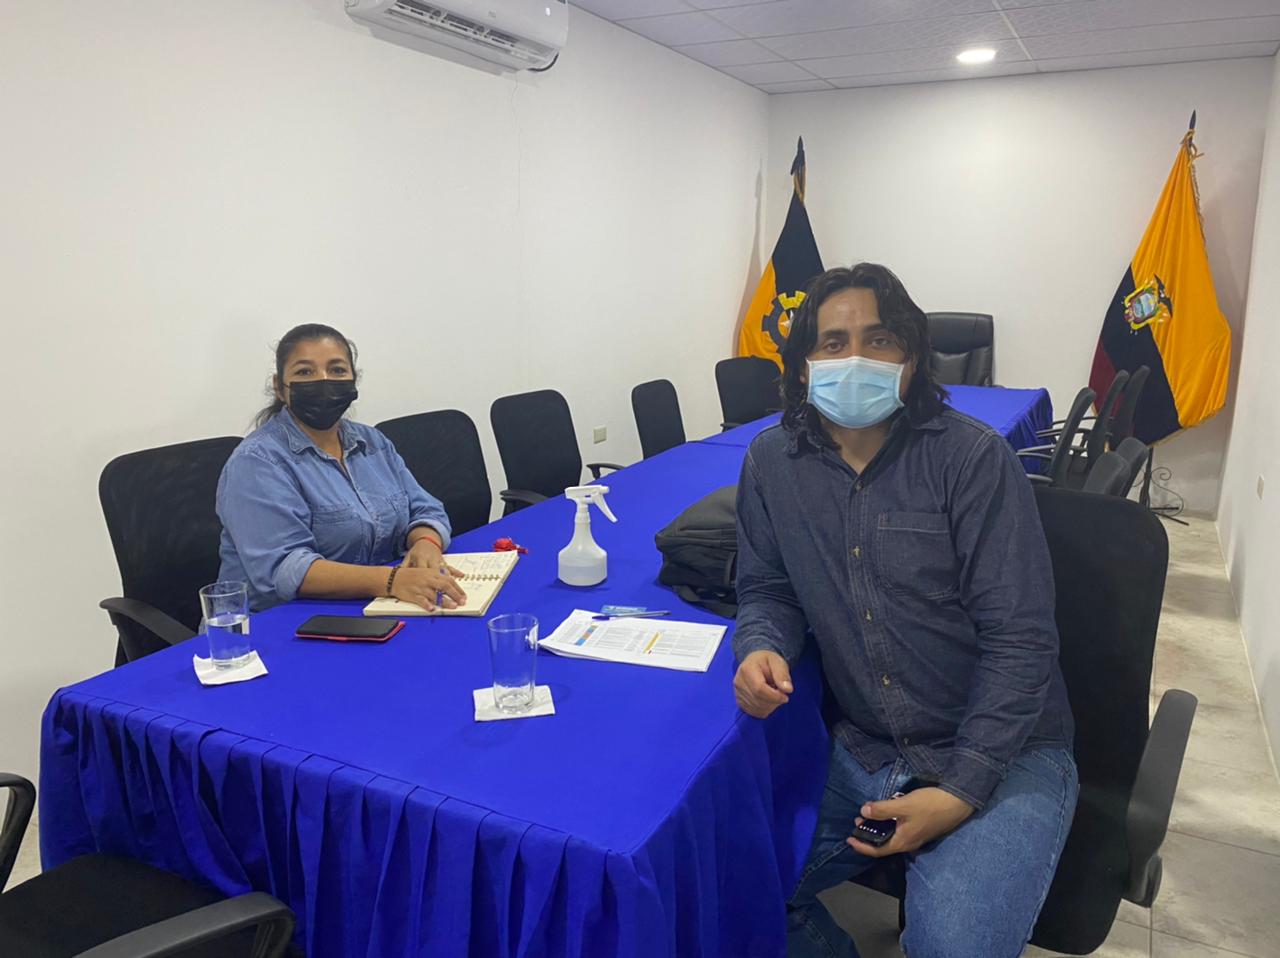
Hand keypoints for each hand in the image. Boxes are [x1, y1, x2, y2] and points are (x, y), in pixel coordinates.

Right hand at [391, 565, 466, 611]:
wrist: (395, 577)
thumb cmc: (412, 575)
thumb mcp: (426, 572)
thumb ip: (439, 577)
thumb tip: (452, 582)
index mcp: (432, 574)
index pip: (449, 580)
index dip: (458, 589)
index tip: (464, 596)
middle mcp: (428, 580)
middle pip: (445, 586)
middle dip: (455, 595)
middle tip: (462, 602)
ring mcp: (421, 588)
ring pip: (435, 595)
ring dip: (444, 601)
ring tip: (453, 606)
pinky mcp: (413, 595)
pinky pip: (421, 600)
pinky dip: (427, 605)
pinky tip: (432, 609)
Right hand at [733, 650, 792, 717]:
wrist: (755, 662)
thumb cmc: (767, 661)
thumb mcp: (778, 662)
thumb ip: (782, 674)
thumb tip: (787, 689)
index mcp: (747, 669)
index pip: (759, 688)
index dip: (774, 696)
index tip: (785, 696)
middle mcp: (739, 682)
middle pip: (758, 700)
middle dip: (774, 701)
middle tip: (781, 694)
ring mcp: (737, 693)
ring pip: (757, 708)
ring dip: (770, 706)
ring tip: (774, 694)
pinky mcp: (739, 701)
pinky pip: (754, 712)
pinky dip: (765, 710)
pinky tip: (768, 700)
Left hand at [847, 787, 973, 856]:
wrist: (958, 802)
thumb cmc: (930, 805)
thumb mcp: (903, 806)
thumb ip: (882, 810)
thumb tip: (863, 811)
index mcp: (903, 842)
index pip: (877, 850)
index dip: (861, 846)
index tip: (849, 838)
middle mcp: (909, 843)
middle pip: (884, 844)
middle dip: (869, 835)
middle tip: (858, 822)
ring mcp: (917, 836)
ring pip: (893, 836)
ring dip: (880, 828)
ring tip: (870, 815)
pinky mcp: (922, 828)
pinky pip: (900, 830)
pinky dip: (890, 824)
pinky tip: (889, 812)